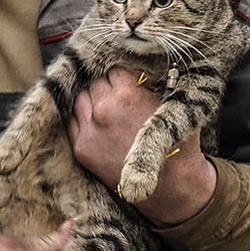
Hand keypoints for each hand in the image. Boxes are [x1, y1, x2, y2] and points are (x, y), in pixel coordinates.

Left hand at [67, 67, 216, 226]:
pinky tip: (94, 121)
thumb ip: (153, 84)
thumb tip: (143, 65)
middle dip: (105, 86)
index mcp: (127, 95)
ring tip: (104, 106)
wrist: (171, 185)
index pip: (113, 70)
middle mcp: (104, 110)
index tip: (125, 82)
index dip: (121, 76)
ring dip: (90, 99)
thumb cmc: (177, 143)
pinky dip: (81, 118)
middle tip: (115, 94)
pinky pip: (72, 121)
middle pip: (94, 82)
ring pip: (80, 98)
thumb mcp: (172, 106)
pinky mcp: (82, 148)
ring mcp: (89, 130)